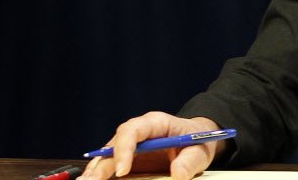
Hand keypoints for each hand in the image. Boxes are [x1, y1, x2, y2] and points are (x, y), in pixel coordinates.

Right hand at [78, 112, 226, 179]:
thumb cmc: (198, 141)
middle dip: (102, 164)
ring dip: (96, 171)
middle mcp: (138, 133)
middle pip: (114, 144)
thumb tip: (178, 174)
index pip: (132, 130)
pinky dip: (102, 175)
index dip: (123, 149)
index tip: (122, 170)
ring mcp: (131, 146)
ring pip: (107, 155)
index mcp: (154, 123)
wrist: (197, 141)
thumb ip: (190, 161)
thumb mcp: (200, 151)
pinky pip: (111, 166)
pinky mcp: (130, 160)